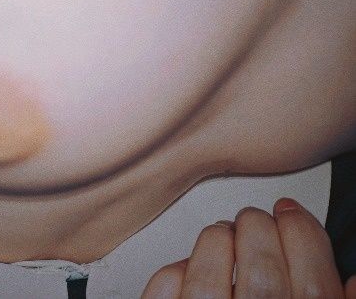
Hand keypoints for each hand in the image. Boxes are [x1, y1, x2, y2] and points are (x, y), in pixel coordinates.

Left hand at [142, 198, 355, 297]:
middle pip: (263, 275)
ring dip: (217, 243)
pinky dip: (175, 272)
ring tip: (222, 233)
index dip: (304, 235)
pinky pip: (167, 293)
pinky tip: (185, 265)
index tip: (291, 212)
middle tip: (255, 218)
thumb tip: (354, 276)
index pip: (316, 284)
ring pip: (210, 280)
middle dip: (258, 230)